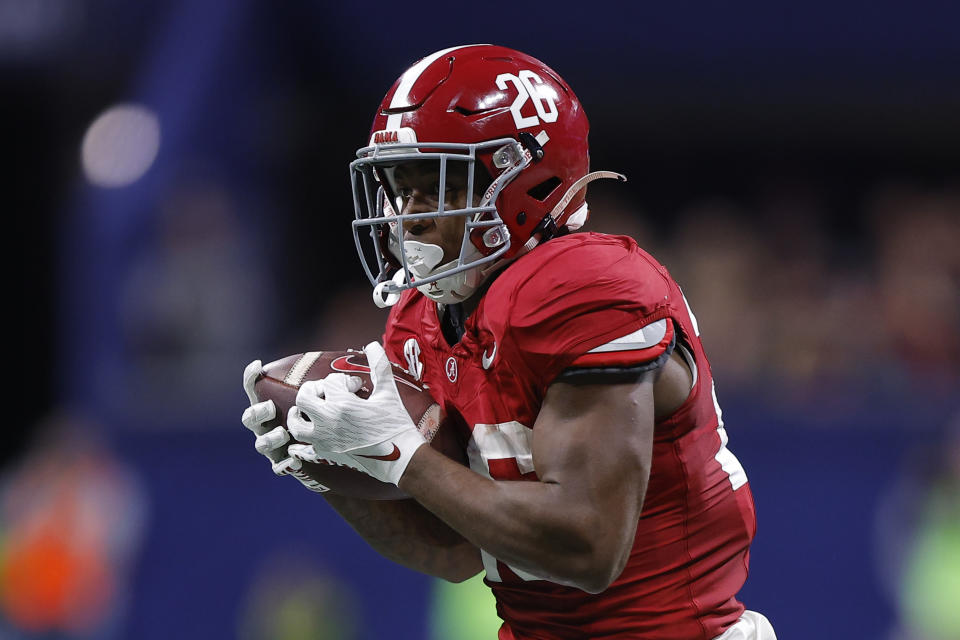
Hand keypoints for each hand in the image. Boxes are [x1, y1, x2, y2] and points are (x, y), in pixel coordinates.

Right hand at [241, 359, 328, 492]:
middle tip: (271, 408)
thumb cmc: (329, 417)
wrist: (334, 452)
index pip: (256, 390)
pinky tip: (294, 461)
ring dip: (269, 438)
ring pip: (261, 443)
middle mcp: (268, 425)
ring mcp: (274, 446)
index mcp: (274, 405)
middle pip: (250, 418)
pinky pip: (278, 467)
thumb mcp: (326, 398)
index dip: (251, 378)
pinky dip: (284, 464)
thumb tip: (356, 357)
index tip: (257, 365)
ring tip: (284, 434)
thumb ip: (327, 382)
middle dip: (257, 412)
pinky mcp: (284, 465)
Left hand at [287, 341, 426, 484]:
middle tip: (328, 392)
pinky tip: (305, 441)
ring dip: (299, 415)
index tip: (359, 388)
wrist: (400, 458)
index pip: (331, 382)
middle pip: (304, 397)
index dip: (345, 381)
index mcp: (342, 405)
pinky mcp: (327, 455)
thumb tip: (372, 344)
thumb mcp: (389, 392)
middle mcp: (328, 422)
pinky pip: (304, 451)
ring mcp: (325, 440)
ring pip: (296, 425)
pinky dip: (301, 445)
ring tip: (307, 411)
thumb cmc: (396, 424)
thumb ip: (380, 365)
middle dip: (314, 389)